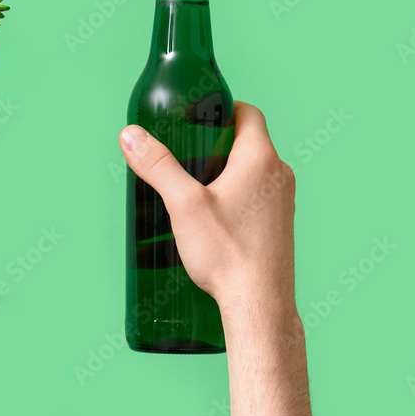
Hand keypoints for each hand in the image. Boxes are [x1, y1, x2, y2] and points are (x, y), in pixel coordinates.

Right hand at [119, 101, 296, 320]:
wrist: (259, 306)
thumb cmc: (227, 254)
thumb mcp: (183, 205)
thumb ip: (157, 166)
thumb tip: (131, 135)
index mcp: (261, 159)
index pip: (247, 113)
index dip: (222, 109)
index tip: (195, 119)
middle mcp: (279, 176)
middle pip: (248, 142)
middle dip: (215, 143)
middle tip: (183, 154)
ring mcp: (283, 203)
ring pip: (253, 171)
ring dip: (226, 172)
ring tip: (192, 189)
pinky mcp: (280, 227)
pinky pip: (258, 197)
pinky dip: (237, 196)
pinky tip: (212, 220)